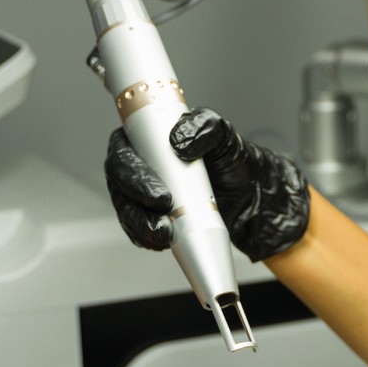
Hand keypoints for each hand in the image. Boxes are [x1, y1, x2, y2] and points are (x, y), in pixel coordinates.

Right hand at [102, 108, 309, 260]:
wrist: (247, 191)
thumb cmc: (229, 157)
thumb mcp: (222, 133)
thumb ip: (203, 125)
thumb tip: (179, 141)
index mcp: (145, 139)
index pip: (122, 154)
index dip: (132, 175)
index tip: (158, 193)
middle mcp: (139, 166)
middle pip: (120, 187)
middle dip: (136, 205)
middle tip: (163, 213)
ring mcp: (142, 194)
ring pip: (127, 212)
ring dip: (141, 226)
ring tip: (164, 234)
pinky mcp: (152, 216)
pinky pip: (138, 230)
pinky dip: (147, 238)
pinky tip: (163, 241)